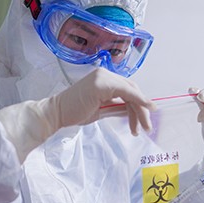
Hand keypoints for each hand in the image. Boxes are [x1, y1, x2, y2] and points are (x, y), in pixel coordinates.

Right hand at [0, 68, 154, 161]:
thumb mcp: (101, 109)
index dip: (140, 102)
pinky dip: (137, 101)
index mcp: (104, 78)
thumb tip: (133, 111)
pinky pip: (126, 92)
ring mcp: (103, 77)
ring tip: (140, 129)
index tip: (148, 117)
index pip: (128, 89)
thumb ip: (117, 107)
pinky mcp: (102, 83)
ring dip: (139, 111)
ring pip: (131, 92)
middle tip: (147, 127)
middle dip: (142, 109)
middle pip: (132, 90)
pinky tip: (144, 110)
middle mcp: (105, 73)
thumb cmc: (74, 112)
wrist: (56, 114)